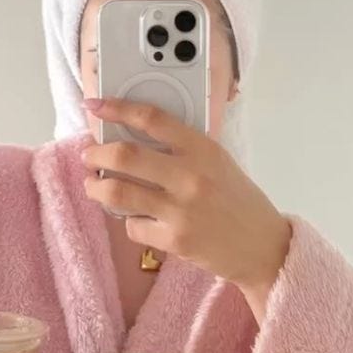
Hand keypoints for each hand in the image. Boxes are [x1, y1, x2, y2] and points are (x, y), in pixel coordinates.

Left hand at [81, 97, 291, 321]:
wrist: (262, 246)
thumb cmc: (237, 200)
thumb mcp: (218, 162)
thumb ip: (182, 149)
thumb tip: (132, 135)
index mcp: (203, 149)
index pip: (152, 119)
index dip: (117, 108)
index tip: (96, 105)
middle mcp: (191, 176)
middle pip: (124, 155)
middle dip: (96, 154)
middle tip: (90, 156)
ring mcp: (181, 210)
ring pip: (117, 193)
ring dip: (96, 188)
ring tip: (94, 186)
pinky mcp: (174, 240)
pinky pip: (132, 226)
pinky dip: (128, 222)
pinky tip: (136, 219)